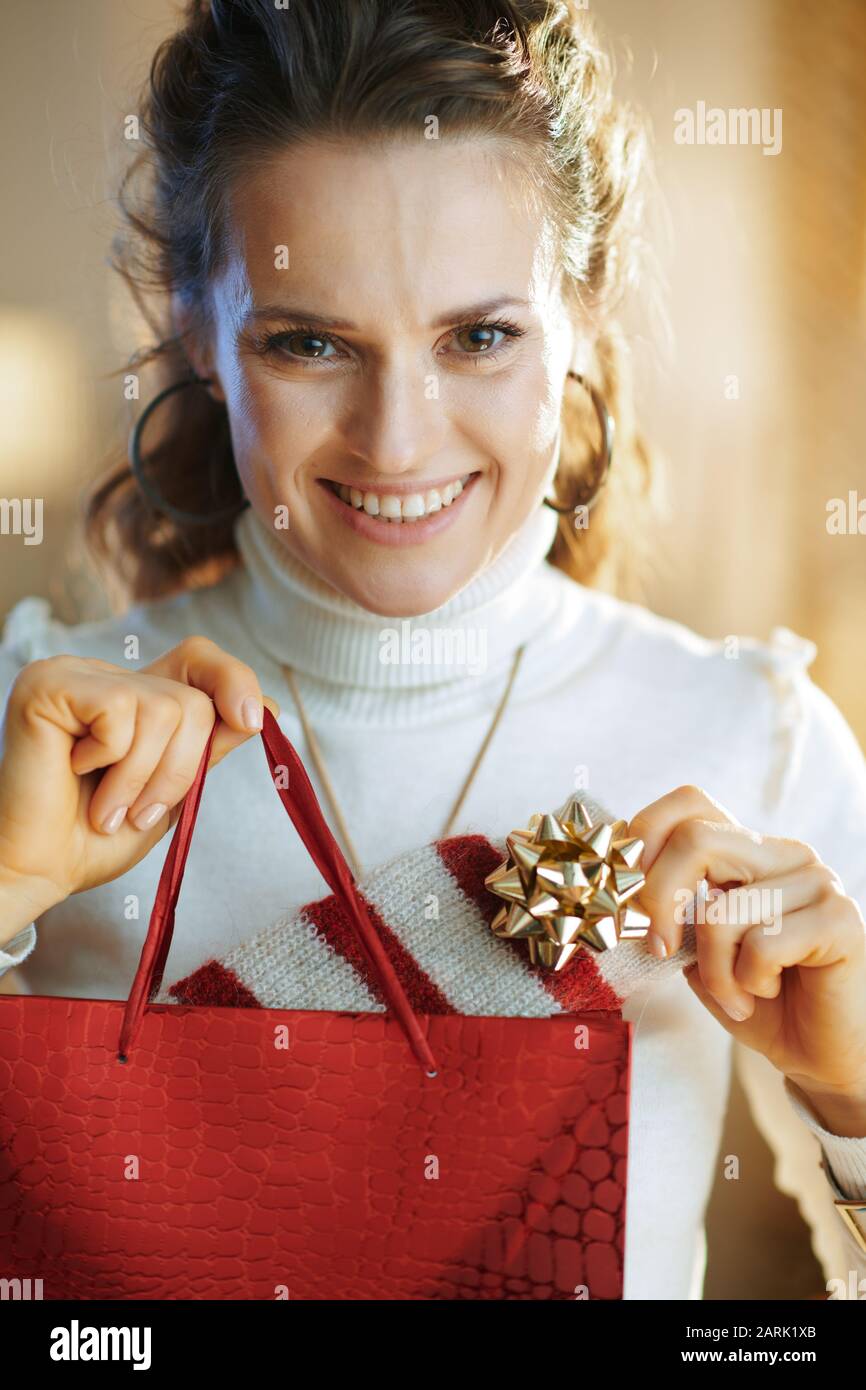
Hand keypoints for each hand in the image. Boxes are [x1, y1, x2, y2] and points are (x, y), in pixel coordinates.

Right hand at [0, 637, 279, 931]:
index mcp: (136, 696)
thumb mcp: (172, 790)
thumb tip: (266, 707)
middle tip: (137, 811)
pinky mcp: (49, 683)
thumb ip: (210, 746)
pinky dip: (111, 760)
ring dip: (143, 777)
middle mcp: (106, 676)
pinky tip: (73, 772)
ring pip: (166, 708)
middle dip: (180, 768)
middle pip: (193, 698)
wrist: (41, 870)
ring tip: (107, 806)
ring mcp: (76, 674)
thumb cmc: (93, 838)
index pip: (199, 658)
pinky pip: (122, 711)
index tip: (252, 721)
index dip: (234, 680)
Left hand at [627, 785, 865, 1133]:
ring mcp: (816, 881)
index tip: (628, 895)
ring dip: (714, 970)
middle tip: (659, 947)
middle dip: (659, 900)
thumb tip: (618, 888)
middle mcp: (784, 854)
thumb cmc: (759, 1001)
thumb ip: (669, 913)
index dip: (644, 838)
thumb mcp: (697, 951)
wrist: (820, 1054)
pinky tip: (767, 992)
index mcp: (749, 850)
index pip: (690, 803)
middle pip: (696, 839)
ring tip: (737, 993)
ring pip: (720, 909)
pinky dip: (748, 983)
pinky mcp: (840, 919)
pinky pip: (762, 945)